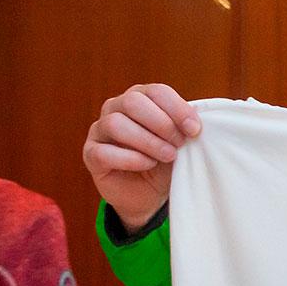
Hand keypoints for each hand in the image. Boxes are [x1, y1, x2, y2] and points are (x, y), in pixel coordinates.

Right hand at [83, 84, 200, 232]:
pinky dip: (131, 158)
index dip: (177, 109)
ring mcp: (99, 130)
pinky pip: (105, 152)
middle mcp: (116, 107)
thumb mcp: (179, 141)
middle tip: (179, 144)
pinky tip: (148, 164)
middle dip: (162, 124)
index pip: (156, 91)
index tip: (194, 130)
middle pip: (134, 102)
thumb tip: (195, 123)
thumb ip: (183, 127)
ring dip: (148, 141)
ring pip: (117, 124)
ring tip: (167, 155)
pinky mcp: (90, 154)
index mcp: (140, 97)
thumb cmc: (164, 161)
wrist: (148, 194)